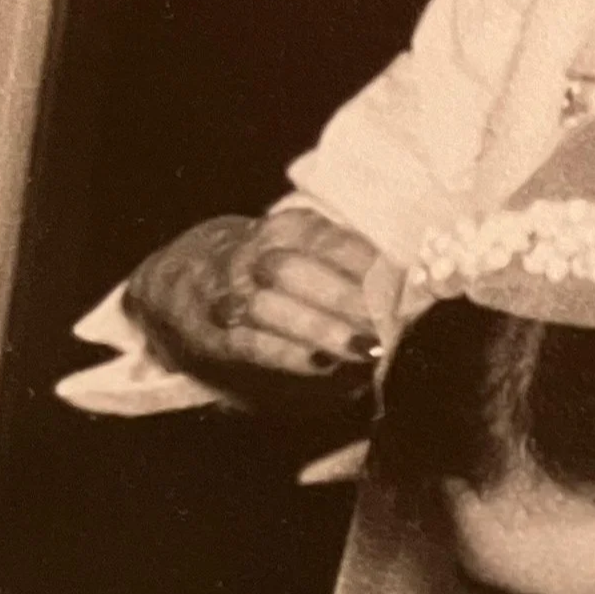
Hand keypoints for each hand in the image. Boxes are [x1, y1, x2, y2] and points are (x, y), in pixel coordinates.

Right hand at [125, 205, 383, 385]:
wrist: (186, 281)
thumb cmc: (271, 271)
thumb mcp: (309, 251)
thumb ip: (354, 269)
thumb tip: (408, 301)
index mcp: (290, 229)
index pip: (331, 243)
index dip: (369, 271)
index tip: (404, 297)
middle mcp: (257, 255)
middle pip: (295, 270)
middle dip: (343, 300)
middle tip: (384, 326)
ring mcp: (233, 295)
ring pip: (271, 306)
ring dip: (322, 330)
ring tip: (363, 349)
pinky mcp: (220, 335)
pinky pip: (253, 344)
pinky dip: (289, 355)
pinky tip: (323, 364)